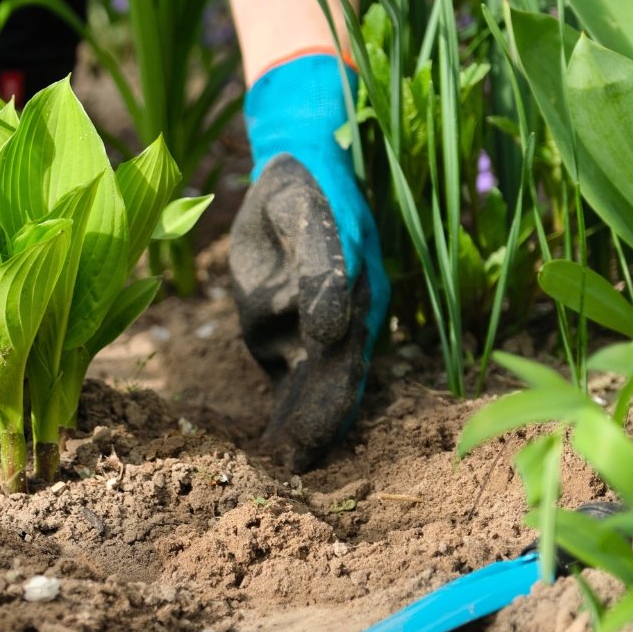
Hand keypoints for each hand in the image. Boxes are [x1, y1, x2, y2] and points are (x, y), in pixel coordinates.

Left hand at [229, 53, 387, 469]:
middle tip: (294, 470)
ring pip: (314, 381)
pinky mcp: (296, 322)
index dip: (324, 405)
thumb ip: (319, 264)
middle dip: (314, 426)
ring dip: (303, 422)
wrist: (298, 161)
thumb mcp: (303, 209)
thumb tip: (332, 327)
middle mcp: (347, 314)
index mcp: (354, 290)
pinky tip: (278, 440)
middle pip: (332, 381)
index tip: (305, 443)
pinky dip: (288, 403)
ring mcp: (324, 321)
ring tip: (286, 465)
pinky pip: (294, 370)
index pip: (338, 361)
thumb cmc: (300, 183)